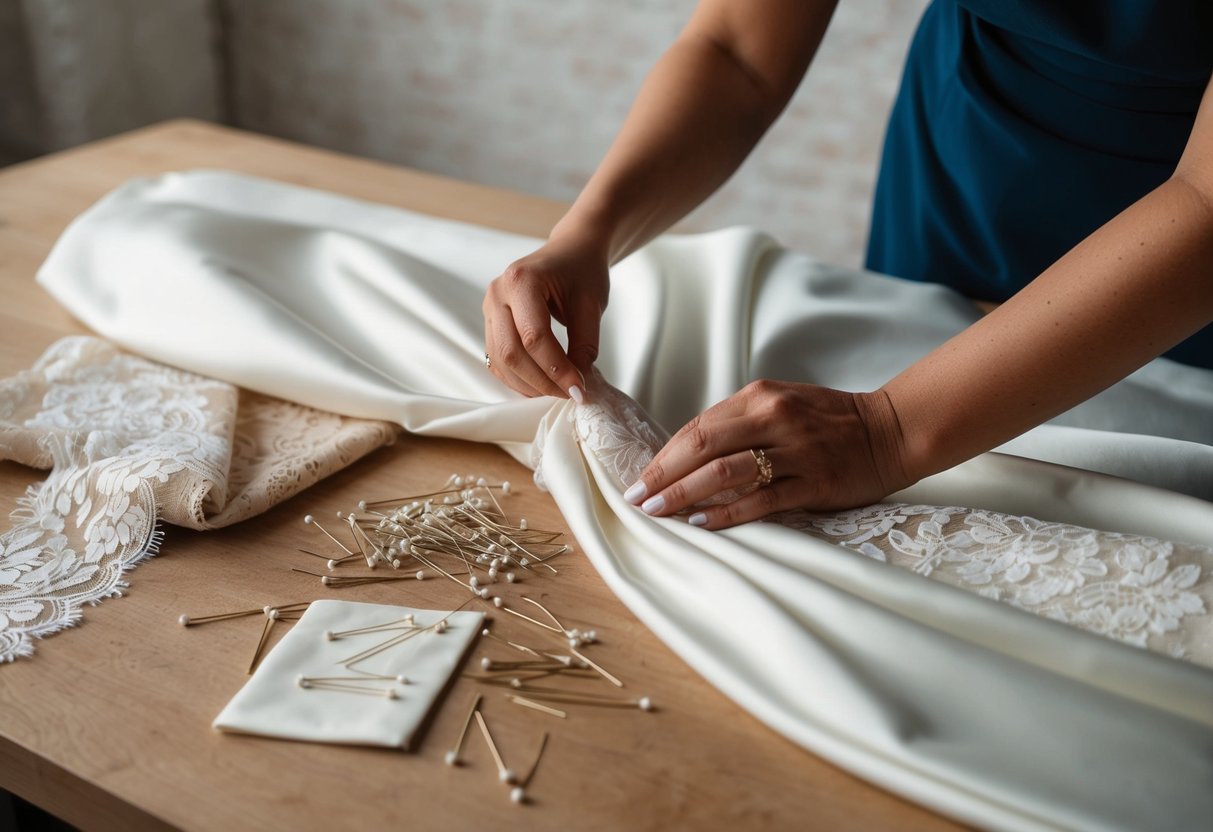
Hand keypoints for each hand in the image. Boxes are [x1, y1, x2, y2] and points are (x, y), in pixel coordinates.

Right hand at [483, 233, 609, 399]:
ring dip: (529, 384)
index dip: (557, 369)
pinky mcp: (491, 322)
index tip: (580, 389)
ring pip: (501, 360)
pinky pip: (497, 358)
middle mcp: (497, 293)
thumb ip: (585, 346)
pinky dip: (517, 378)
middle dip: (542, 381)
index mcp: (521, 280)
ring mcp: (489, 307)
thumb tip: (576, 384)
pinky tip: (540, 386)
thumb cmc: (583, 271)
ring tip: (558, 391)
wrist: (571, 250)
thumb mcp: (591, 305)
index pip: (535, 337)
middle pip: (512, 352)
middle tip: (570, 394)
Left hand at [624, 380, 911, 528]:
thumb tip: (689, 452)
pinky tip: (701, 523)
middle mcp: (774, 418)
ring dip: (684, 494)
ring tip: (658, 512)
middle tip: (637, 498)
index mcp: (760, 396)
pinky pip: (761, 500)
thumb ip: (740, 422)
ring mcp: (795, 450)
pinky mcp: (813, 481)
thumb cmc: (830, 420)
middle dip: (663, 475)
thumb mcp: (781, 404)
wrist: (891, 430)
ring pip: (726, 473)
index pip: (698, 427)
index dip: (664, 454)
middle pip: (703, 446)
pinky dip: (726, 512)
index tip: (640, 477)